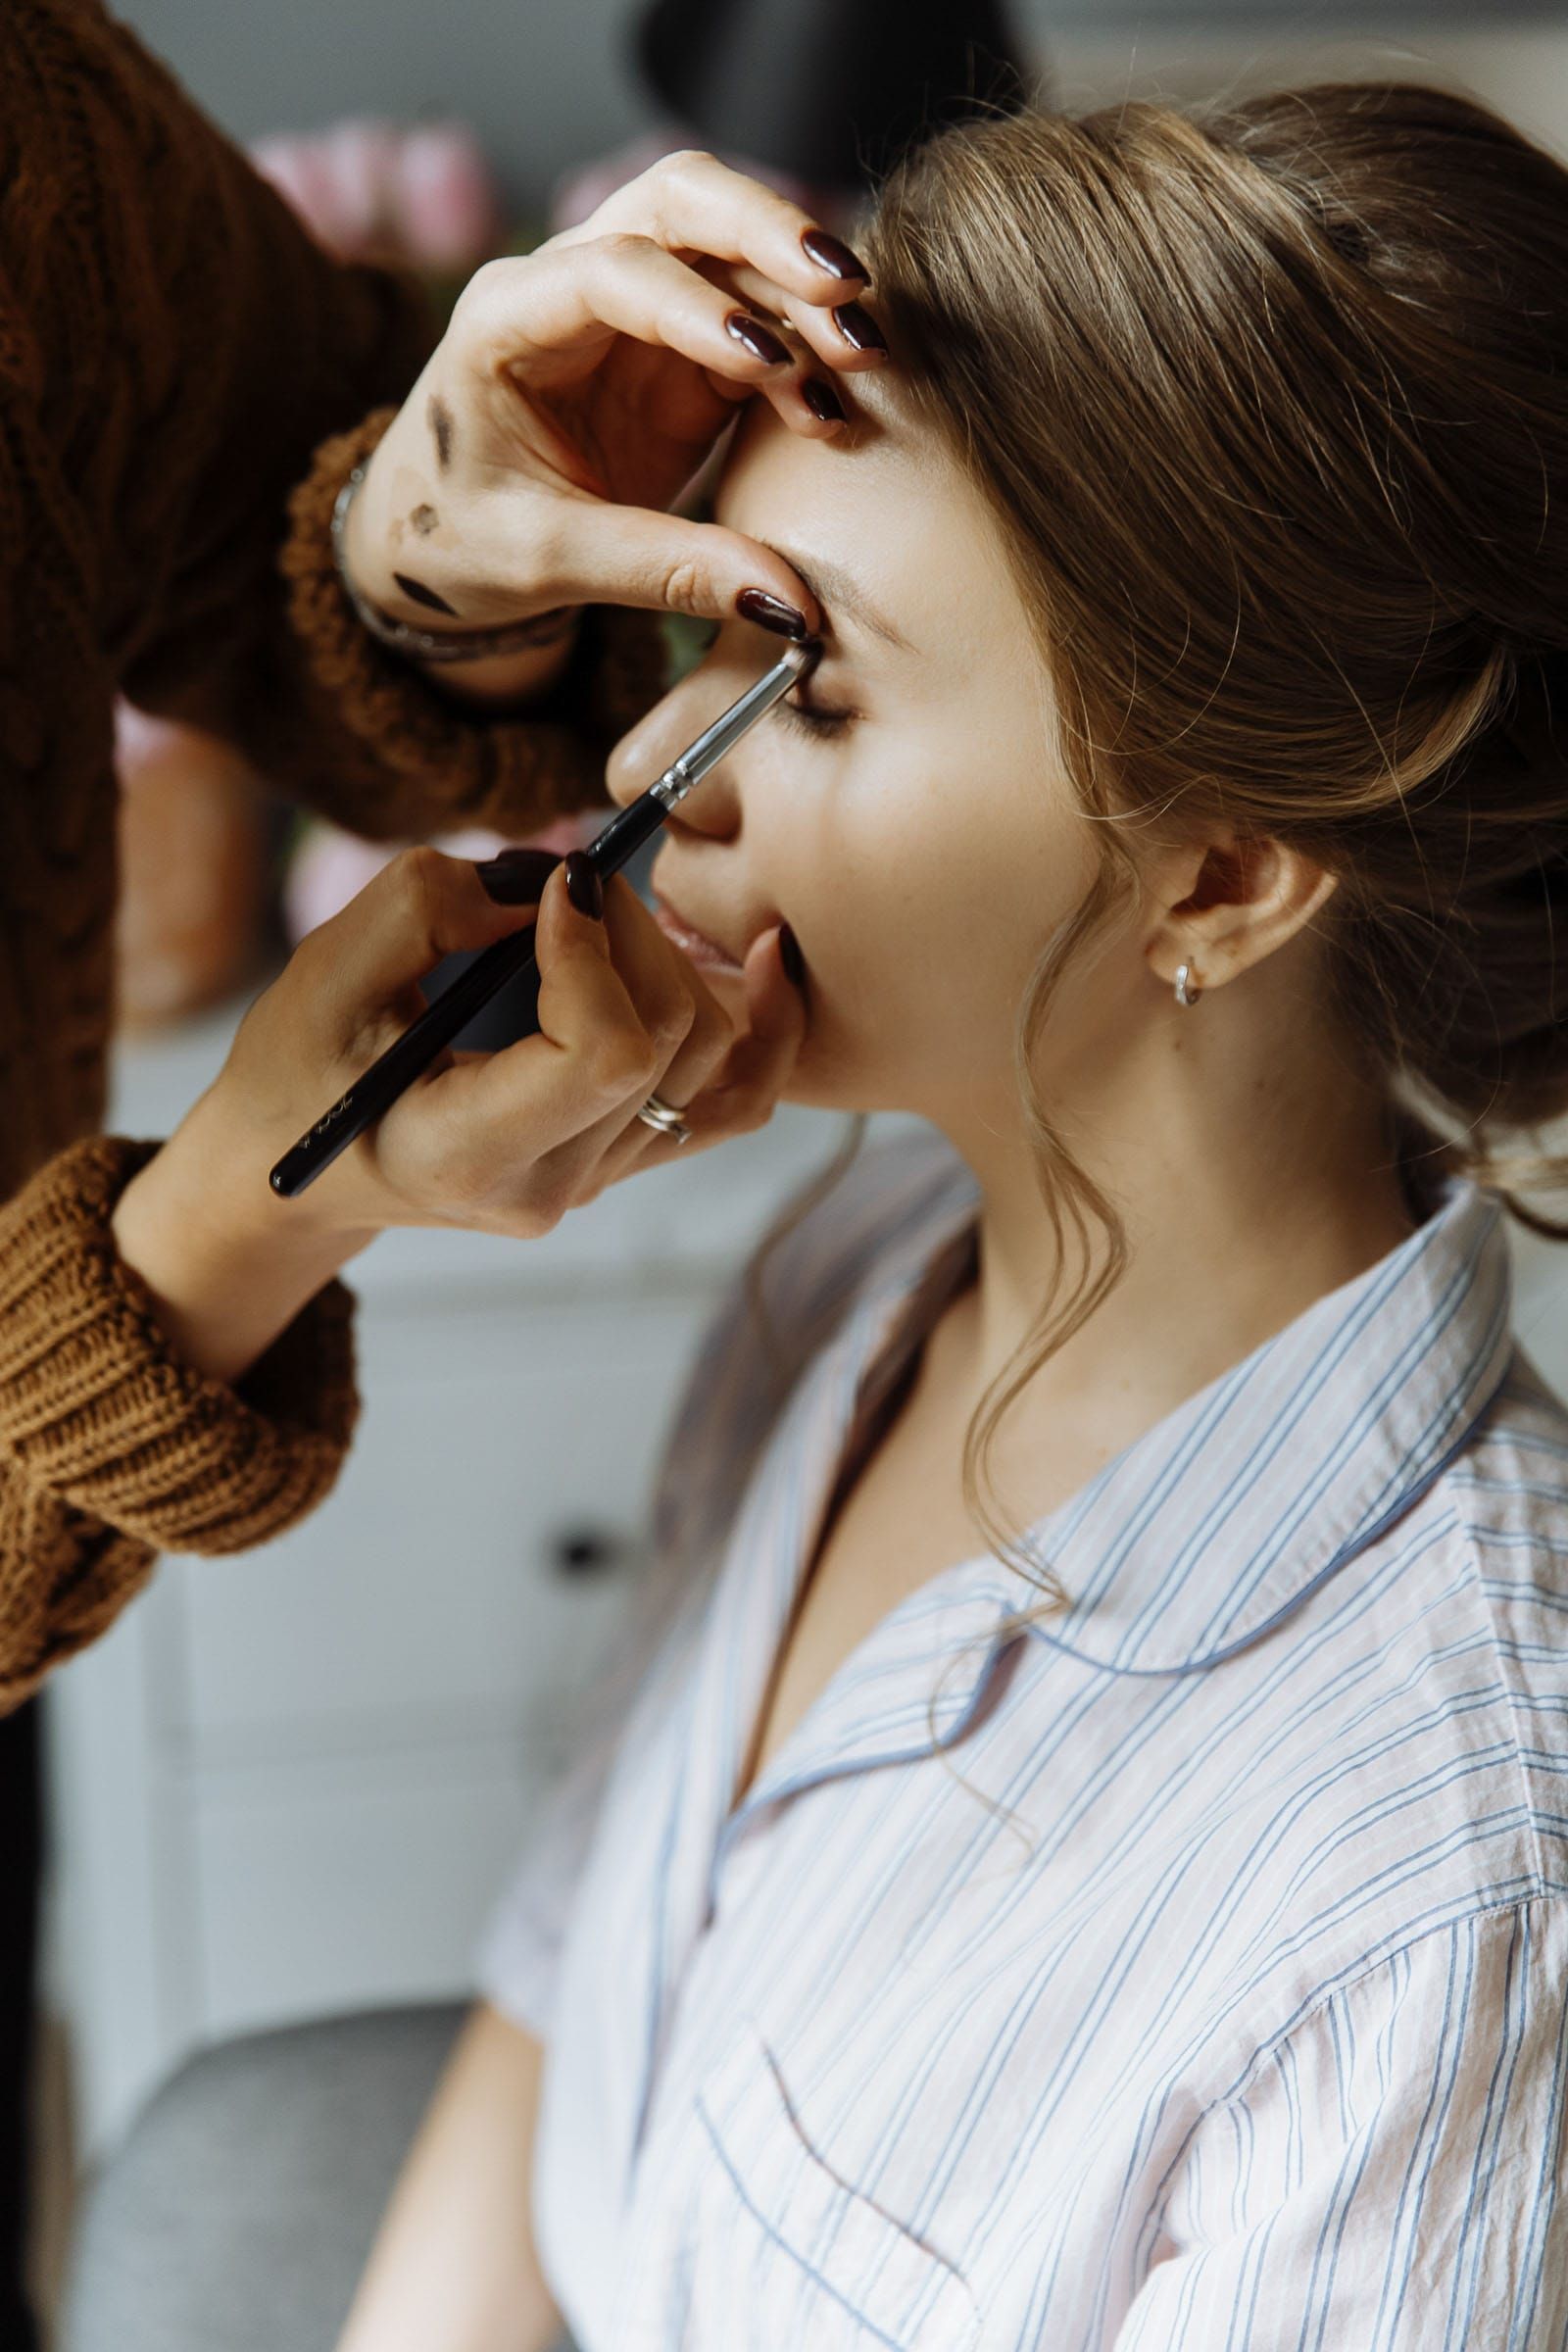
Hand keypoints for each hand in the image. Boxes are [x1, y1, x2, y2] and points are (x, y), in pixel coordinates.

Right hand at [111, 846, 807, 1383]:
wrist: (300, 1167)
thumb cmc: (299, 1069)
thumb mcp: (323, 974)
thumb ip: (425, 906)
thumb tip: (551, 882)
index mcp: (472, 1153)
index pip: (606, 1056)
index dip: (597, 953)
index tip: (552, 890)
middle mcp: (554, 1186)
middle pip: (666, 1039)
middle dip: (635, 931)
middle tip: (570, 880)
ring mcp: (600, 1179)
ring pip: (708, 1054)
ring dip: (677, 956)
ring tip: (607, 908)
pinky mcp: (625, 1156)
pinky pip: (734, 1098)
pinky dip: (764, 1029)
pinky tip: (769, 958)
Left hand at [342, 149, 886, 654]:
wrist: (439, 545)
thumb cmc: (462, 543)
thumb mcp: (548, 562)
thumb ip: (665, 573)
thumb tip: (791, 607)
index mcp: (505, 318)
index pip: (609, 272)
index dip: (693, 306)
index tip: (765, 357)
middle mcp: (569, 285)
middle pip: (679, 204)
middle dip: (769, 232)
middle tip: (846, 290)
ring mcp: (632, 309)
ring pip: (731, 249)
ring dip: (802, 295)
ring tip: (865, 361)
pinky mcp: (681, 351)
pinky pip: (758, 322)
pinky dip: (804, 350)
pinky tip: (840, 400)